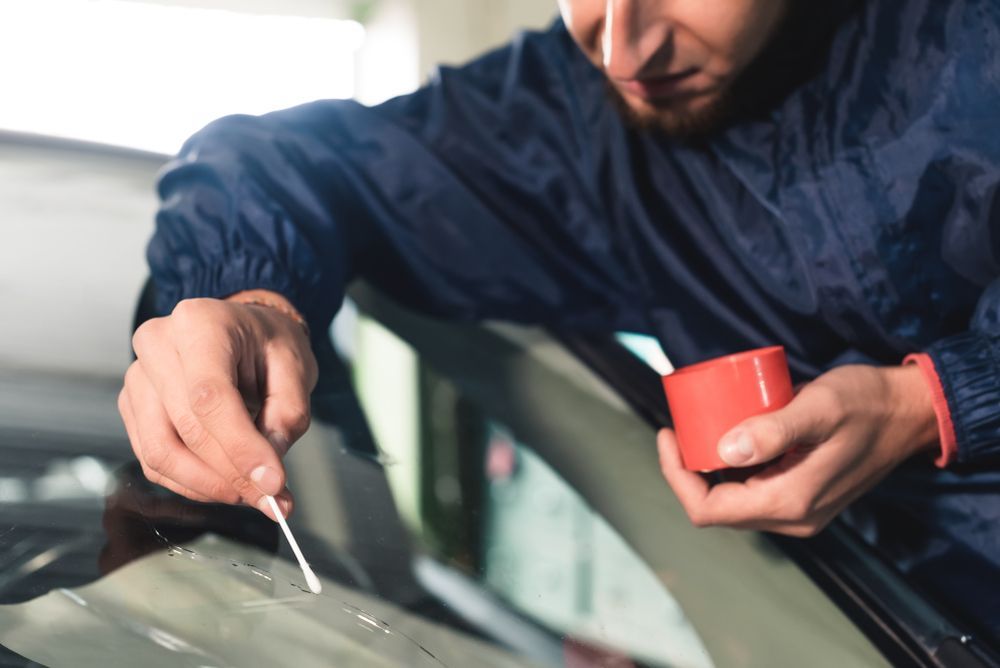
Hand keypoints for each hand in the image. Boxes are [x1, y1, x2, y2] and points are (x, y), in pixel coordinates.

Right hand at [119, 291, 317, 519]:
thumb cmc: (268, 343)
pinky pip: (154, 459)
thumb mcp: (295, 368)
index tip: (273, 483)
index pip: (210, 396)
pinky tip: (225, 484)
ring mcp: (137, 377)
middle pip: (185, 428)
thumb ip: (287, 418)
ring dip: (208, 486)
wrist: (242, 330)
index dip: (240, 447)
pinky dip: (191, 482)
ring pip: (161, 452)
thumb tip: (267, 475)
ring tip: (251, 491)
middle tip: (273, 498)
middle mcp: (157, 345)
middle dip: (231, 474)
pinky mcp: (133, 407)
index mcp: (199, 323)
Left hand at [657, 364, 938, 536]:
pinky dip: (732, 467)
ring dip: (709, 470)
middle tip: (678, 428)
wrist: (911, 412)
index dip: (676, 475)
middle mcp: (792, 516)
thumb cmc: (867, 402)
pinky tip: (726, 436)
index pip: (708, 509)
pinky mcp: (804, 495)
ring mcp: (799, 510)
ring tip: (696, 429)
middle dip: (688, 471)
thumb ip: (774, 430)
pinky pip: (753, 489)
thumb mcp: (819, 407)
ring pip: (733, 500)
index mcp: (790, 502)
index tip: (668, 434)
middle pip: (716, 507)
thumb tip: (723, 451)